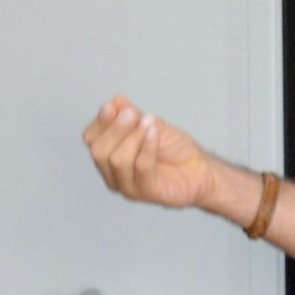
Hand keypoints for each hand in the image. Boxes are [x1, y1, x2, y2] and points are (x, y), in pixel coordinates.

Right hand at [83, 97, 229, 213]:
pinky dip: (147, 146)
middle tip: (132, 113)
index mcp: (110, 157)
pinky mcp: (147, 193)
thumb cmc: (176, 151)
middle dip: (115, 129)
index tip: (112, 107)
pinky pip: (141, 167)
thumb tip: (117, 101)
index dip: (100, 122)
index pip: (91, 139)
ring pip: (117, 160)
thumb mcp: (151, 125)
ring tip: (149, 122)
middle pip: (99, 152)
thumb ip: (132, 115)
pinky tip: (154, 132)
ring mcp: (129, 187)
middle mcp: (114, 175)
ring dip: (134, 136)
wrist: (202, 169)